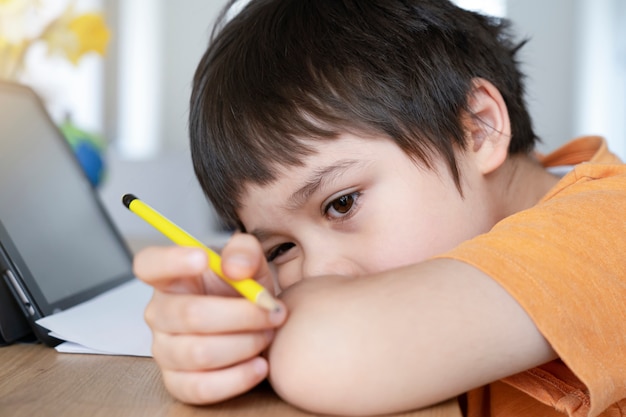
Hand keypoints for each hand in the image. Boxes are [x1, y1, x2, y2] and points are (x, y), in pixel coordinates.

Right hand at [133, 233, 286, 403]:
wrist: (255, 326)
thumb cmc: (242, 291)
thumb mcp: (249, 262)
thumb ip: (244, 251)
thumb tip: (235, 267)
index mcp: (170, 277)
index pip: (148, 264)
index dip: (170, 260)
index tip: (203, 258)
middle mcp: (160, 313)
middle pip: (189, 314)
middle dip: (240, 314)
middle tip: (272, 311)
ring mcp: (164, 350)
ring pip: (200, 352)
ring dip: (244, 344)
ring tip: (267, 335)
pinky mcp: (178, 382)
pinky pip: (202, 387)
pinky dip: (237, 377)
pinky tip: (259, 365)